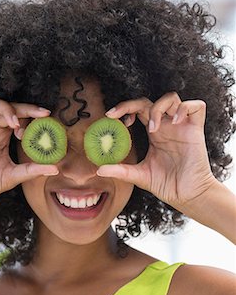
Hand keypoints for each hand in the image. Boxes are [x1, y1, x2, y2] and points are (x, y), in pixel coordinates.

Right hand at [0, 95, 58, 215]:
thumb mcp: (12, 176)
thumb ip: (32, 170)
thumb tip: (56, 168)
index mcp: (2, 137)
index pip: (20, 117)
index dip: (32, 116)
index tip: (46, 122)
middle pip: (8, 107)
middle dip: (25, 108)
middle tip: (41, 114)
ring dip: (5, 109)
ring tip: (13, 125)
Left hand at [97, 92, 216, 211]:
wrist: (187, 195)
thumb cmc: (167, 184)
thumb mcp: (139, 175)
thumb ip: (120, 170)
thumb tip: (99, 170)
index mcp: (154, 132)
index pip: (138, 110)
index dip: (125, 108)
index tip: (110, 117)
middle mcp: (167, 126)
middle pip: (150, 101)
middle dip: (132, 104)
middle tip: (118, 117)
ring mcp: (182, 126)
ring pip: (171, 98)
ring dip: (158, 108)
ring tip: (153, 128)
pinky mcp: (196, 130)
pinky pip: (195, 106)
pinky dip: (183, 108)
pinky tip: (175, 122)